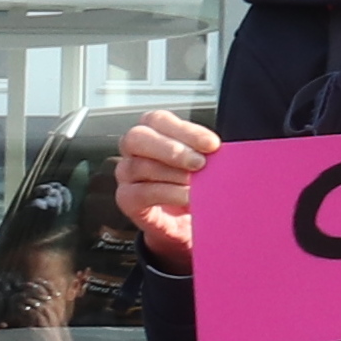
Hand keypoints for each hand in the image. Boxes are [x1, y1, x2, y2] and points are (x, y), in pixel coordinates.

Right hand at [111, 108, 216, 258]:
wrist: (182, 221)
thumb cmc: (190, 184)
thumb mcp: (199, 162)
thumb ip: (201, 152)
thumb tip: (214, 149)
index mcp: (151, 131)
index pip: (159, 120)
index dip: (186, 131)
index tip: (212, 144)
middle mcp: (132, 149)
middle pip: (138, 138)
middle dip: (172, 150)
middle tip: (199, 163)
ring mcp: (125, 174)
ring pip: (141, 166)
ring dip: (174, 174)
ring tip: (198, 183)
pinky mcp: (126, 199)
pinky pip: (143, 193)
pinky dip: (170, 194)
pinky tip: (189, 198)